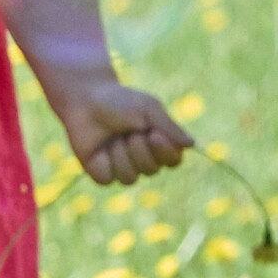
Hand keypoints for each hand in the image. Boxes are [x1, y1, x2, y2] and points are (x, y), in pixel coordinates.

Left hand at [53, 80, 192, 186]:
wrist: (85, 99)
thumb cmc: (120, 101)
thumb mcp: (149, 109)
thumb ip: (170, 128)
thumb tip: (192, 144)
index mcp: (158, 143)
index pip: (174, 160)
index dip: (166, 151)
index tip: (154, 133)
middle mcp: (143, 158)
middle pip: (152, 170)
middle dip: (140, 149)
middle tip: (129, 131)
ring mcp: (122, 167)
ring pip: (131, 177)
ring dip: (122, 154)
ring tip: (113, 138)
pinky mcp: (101, 173)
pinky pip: (110, 178)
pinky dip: (106, 161)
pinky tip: (101, 147)